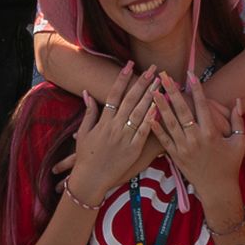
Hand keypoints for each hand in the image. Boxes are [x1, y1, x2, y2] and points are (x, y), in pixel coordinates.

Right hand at [65, 63, 167, 207]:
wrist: (90, 179)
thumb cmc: (86, 156)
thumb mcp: (83, 133)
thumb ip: (88, 112)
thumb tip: (86, 92)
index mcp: (103, 121)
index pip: (114, 94)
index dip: (122, 78)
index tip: (129, 64)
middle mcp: (114, 127)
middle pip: (130, 100)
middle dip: (142, 82)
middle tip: (152, 69)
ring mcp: (125, 138)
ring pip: (140, 113)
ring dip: (151, 96)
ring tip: (160, 83)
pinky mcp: (133, 149)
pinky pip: (144, 132)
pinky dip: (152, 119)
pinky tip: (159, 107)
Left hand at [153, 74, 244, 215]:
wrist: (218, 190)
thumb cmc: (230, 165)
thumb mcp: (239, 142)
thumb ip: (238, 120)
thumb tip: (238, 100)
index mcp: (211, 133)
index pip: (202, 106)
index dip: (197, 89)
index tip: (190, 74)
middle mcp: (195, 139)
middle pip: (182, 111)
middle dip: (173, 92)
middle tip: (164, 76)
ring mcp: (183, 148)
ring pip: (170, 123)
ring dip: (161, 106)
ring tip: (153, 91)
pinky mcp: (175, 156)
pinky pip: (164, 140)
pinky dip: (156, 128)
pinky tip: (149, 116)